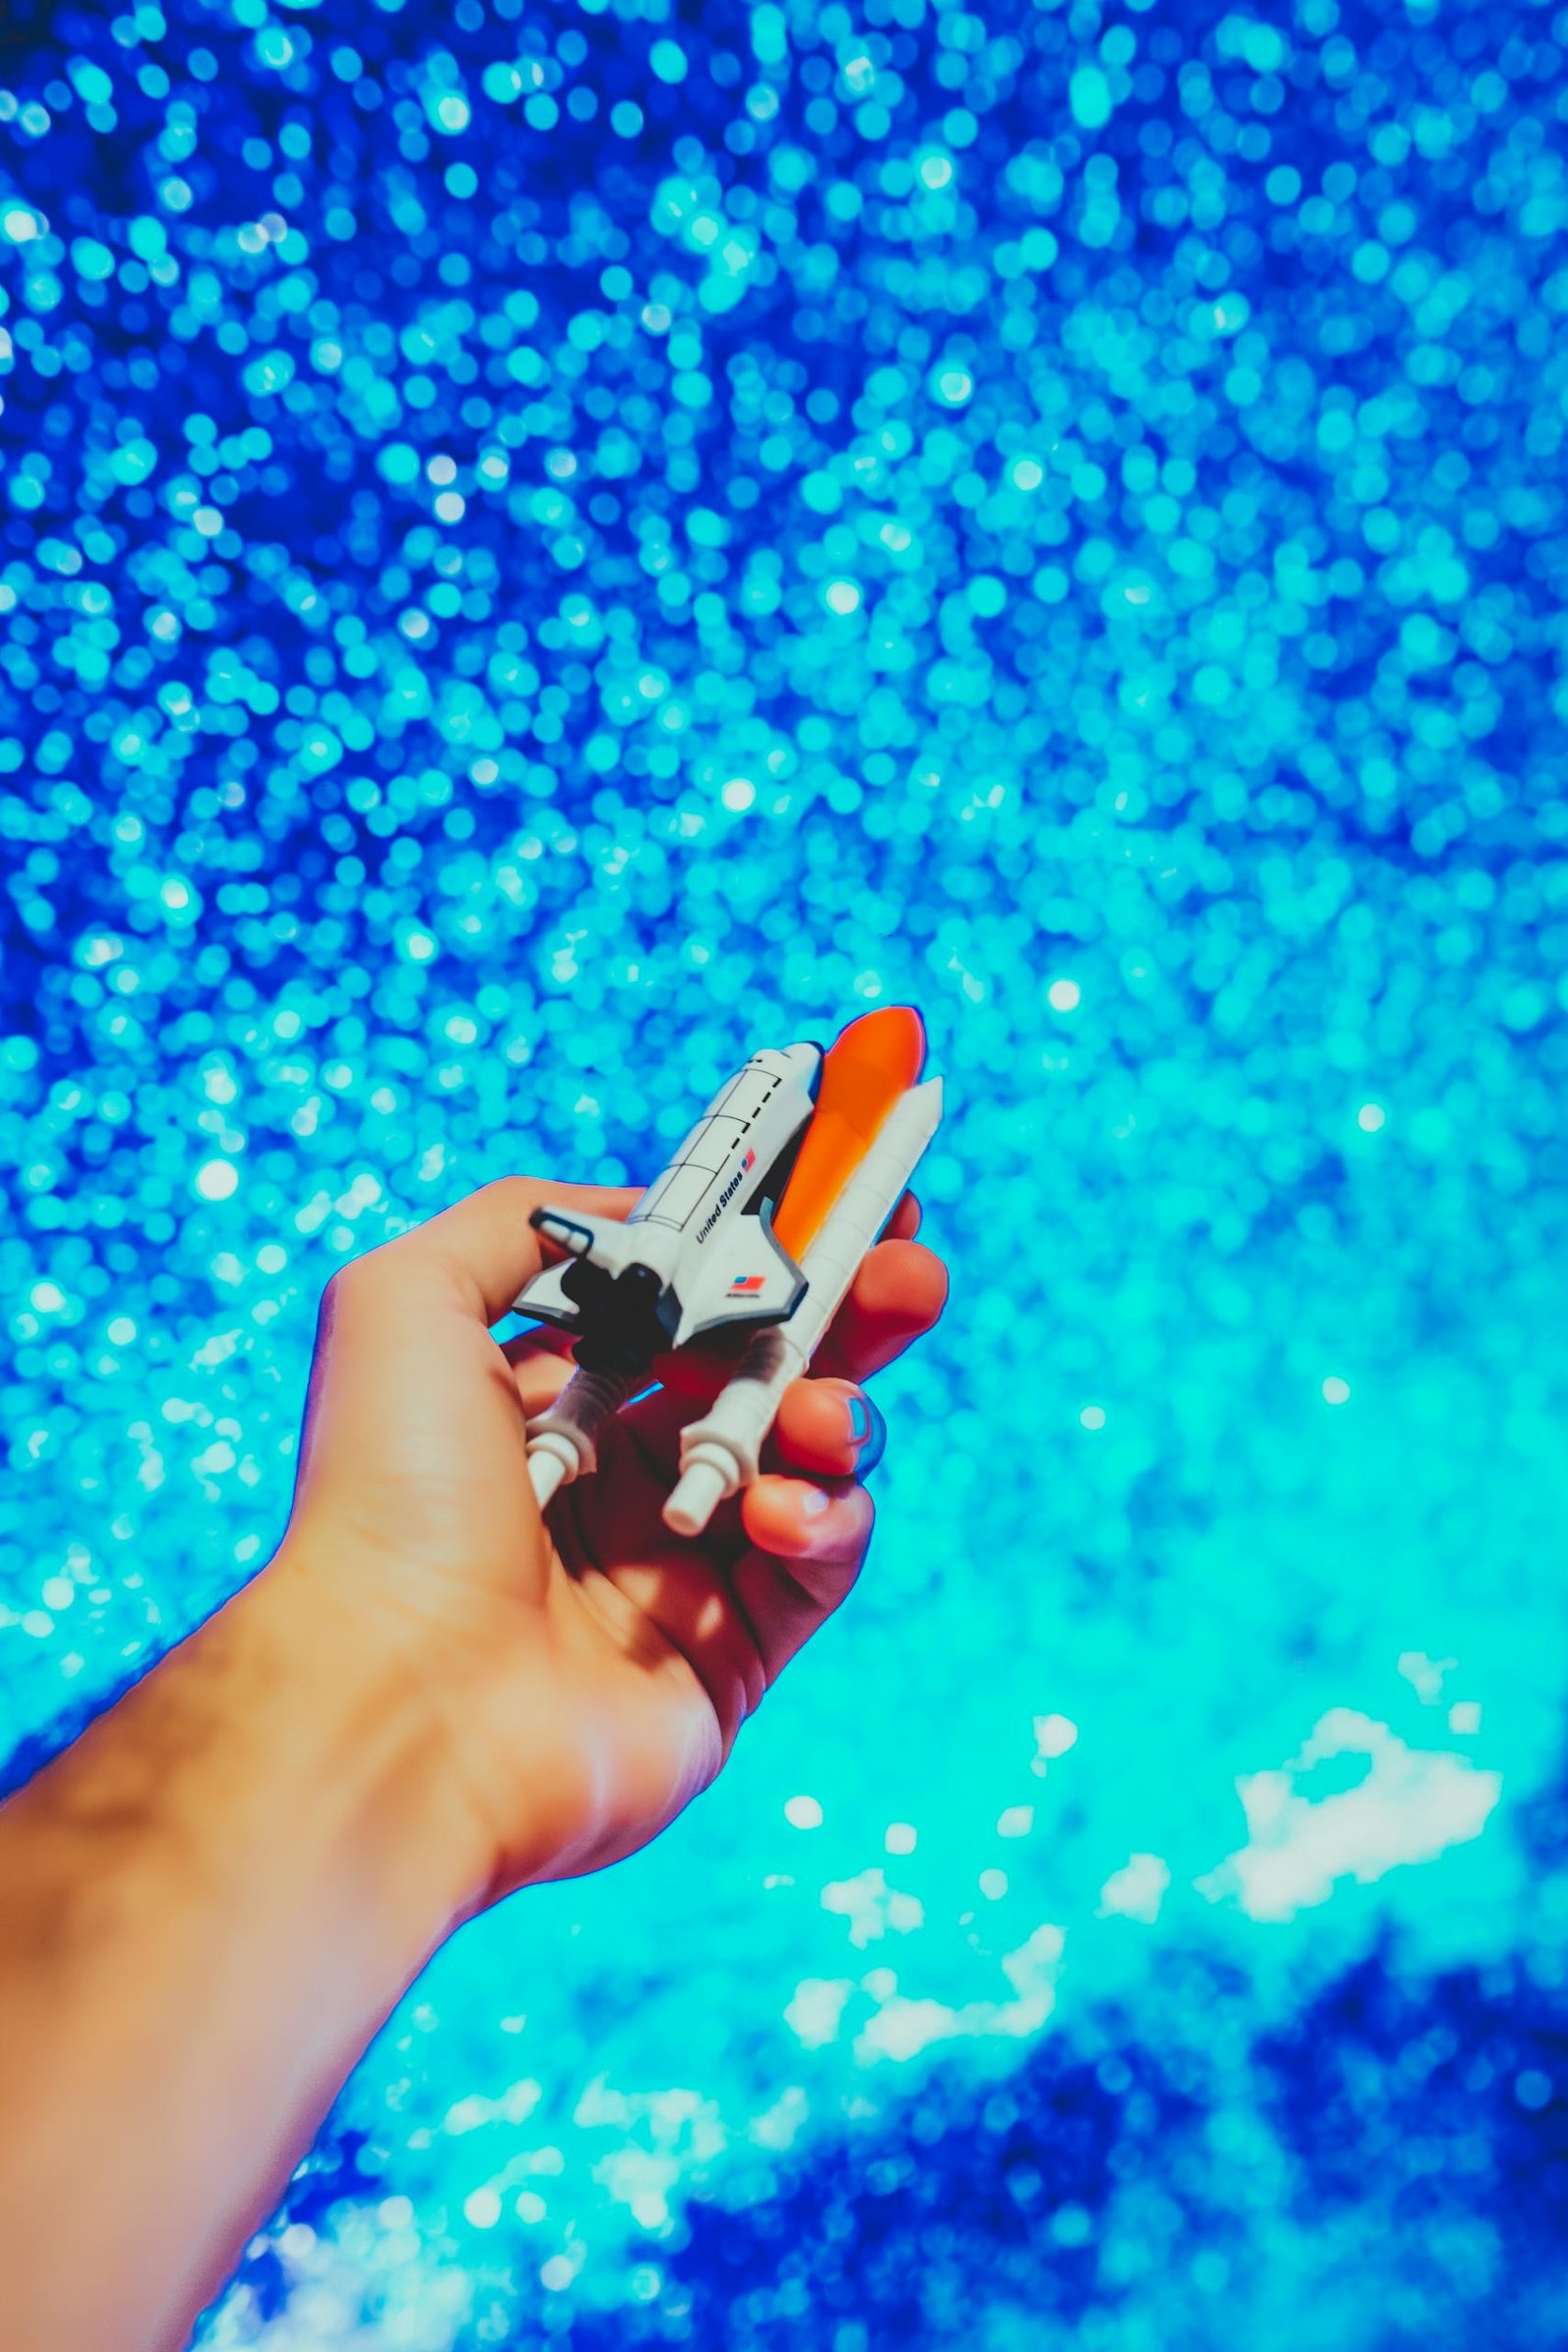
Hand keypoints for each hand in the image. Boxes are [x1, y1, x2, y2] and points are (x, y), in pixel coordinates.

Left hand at [279, 1178, 947, 1906]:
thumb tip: (649, 1209)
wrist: (396, 1697)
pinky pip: (818, 1563)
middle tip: (908, 1273)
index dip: (767, 1246)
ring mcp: (679, 1569)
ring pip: (812, 1461)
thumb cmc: (386, 1496)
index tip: (843, 1190)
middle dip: (852, 1311)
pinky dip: (823, 1517)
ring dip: (839, 1413)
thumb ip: (526, 1221)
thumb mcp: (408, 1299)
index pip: (686, 1301)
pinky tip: (772, 1511)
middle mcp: (618, 1478)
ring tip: (816, 1415)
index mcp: (551, 1396)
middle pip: (772, 1369)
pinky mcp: (731, 1655)